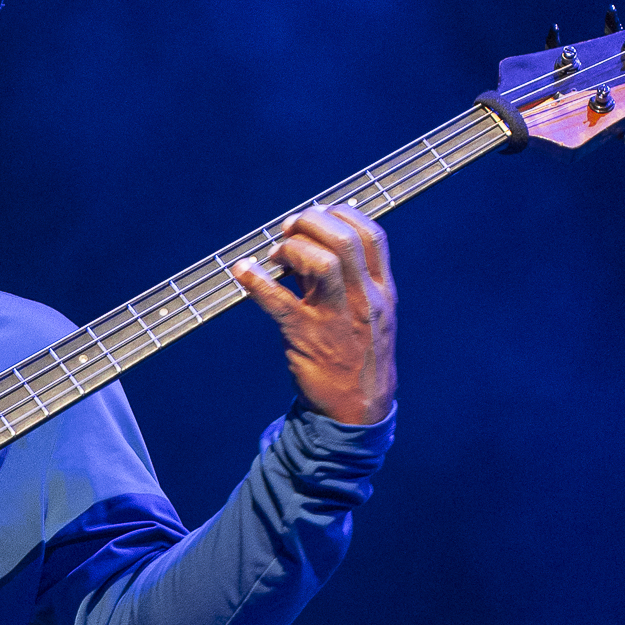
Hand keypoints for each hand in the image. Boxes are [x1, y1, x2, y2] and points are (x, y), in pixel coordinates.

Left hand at [231, 206, 396, 424]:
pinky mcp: (307, 337)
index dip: (342, 214)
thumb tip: (308, 244)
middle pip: (344, 240)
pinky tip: (242, 271)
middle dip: (311, 223)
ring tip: (275, 256)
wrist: (358, 411)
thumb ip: (345, 281)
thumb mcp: (367, 315)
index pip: (372, 236)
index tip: (318, 214)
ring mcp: (336, 319)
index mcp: (382, 292)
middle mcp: (364, 301)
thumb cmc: (357, 356)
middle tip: (289, 229)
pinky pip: (279, 301)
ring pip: (320, 263)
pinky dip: (256, 281)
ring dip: (291, 248)